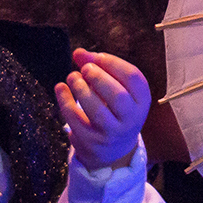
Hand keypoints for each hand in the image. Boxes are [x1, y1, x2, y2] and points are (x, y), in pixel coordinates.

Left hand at [55, 49, 149, 170]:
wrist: (113, 149)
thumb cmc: (114, 109)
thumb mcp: (115, 88)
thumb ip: (99, 68)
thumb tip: (78, 52)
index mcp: (142, 101)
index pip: (133, 78)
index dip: (113, 63)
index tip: (97, 57)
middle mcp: (131, 119)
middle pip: (118, 96)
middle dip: (99, 77)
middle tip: (86, 69)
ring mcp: (111, 133)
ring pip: (96, 110)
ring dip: (81, 89)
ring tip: (73, 77)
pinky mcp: (91, 141)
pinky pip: (76, 119)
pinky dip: (65, 100)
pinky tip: (61, 88)